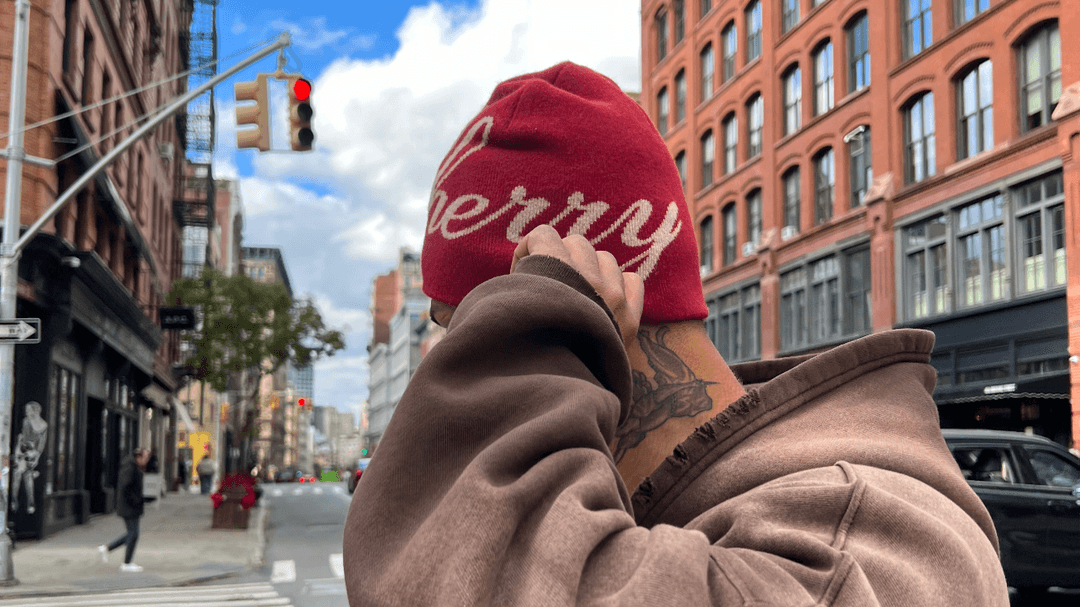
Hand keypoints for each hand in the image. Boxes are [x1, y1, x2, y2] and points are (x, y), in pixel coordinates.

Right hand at [510, 225, 643, 347]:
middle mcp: (588, 282)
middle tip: (546, 288)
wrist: (555, 399)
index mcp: (555, 277)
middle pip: (575, 243)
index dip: (527, 252)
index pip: (544, 235)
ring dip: (588, 269)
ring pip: (604, 257)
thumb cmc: (518, 357)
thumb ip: (509, 288)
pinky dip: (619, 284)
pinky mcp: (631, 318)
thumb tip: (510, 273)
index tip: (520, 277)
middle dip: (558, 259)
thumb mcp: (501, 315)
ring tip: (573, 296)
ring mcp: (614, 299)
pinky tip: (601, 300)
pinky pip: (632, 278)